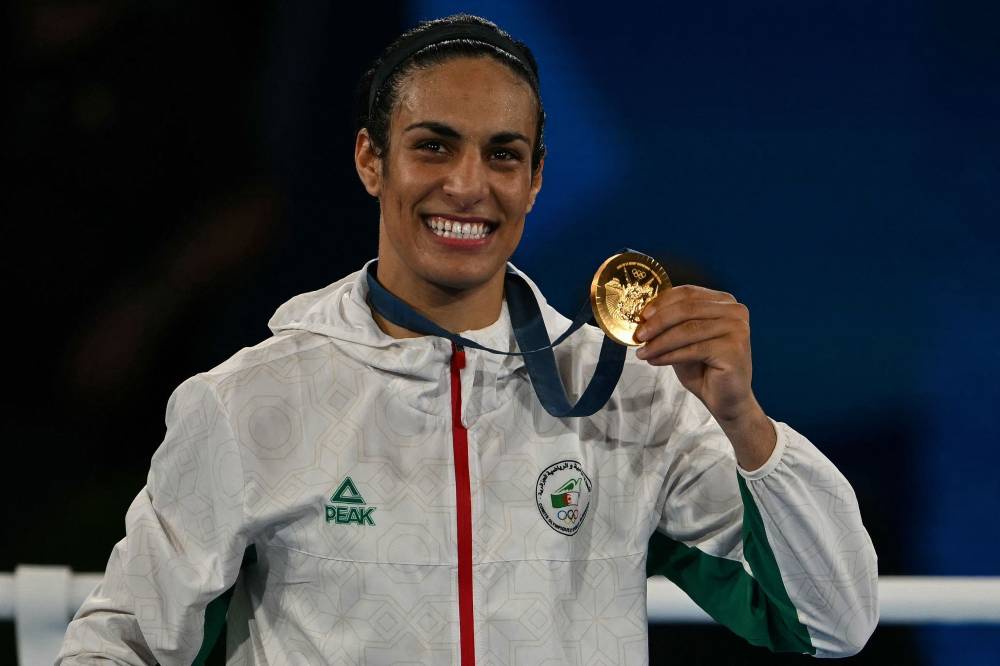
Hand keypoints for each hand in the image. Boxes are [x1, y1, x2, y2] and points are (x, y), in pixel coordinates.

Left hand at [633, 285, 774, 468]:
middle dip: (657, 322)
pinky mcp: (735, 349)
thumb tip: (642, 316)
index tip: (641, 316)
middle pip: (687, 309)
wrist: (726, 399)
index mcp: (724, 302)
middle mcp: (735, 311)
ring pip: (688, 329)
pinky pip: (694, 349)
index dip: (661, 302)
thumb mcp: (683, 340)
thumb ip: (670, 325)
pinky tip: (655, 361)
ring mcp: (738, 329)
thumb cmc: (704, 368)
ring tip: (643, 352)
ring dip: (660, 341)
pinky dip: (670, 355)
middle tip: (638, 335)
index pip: (687, 293)